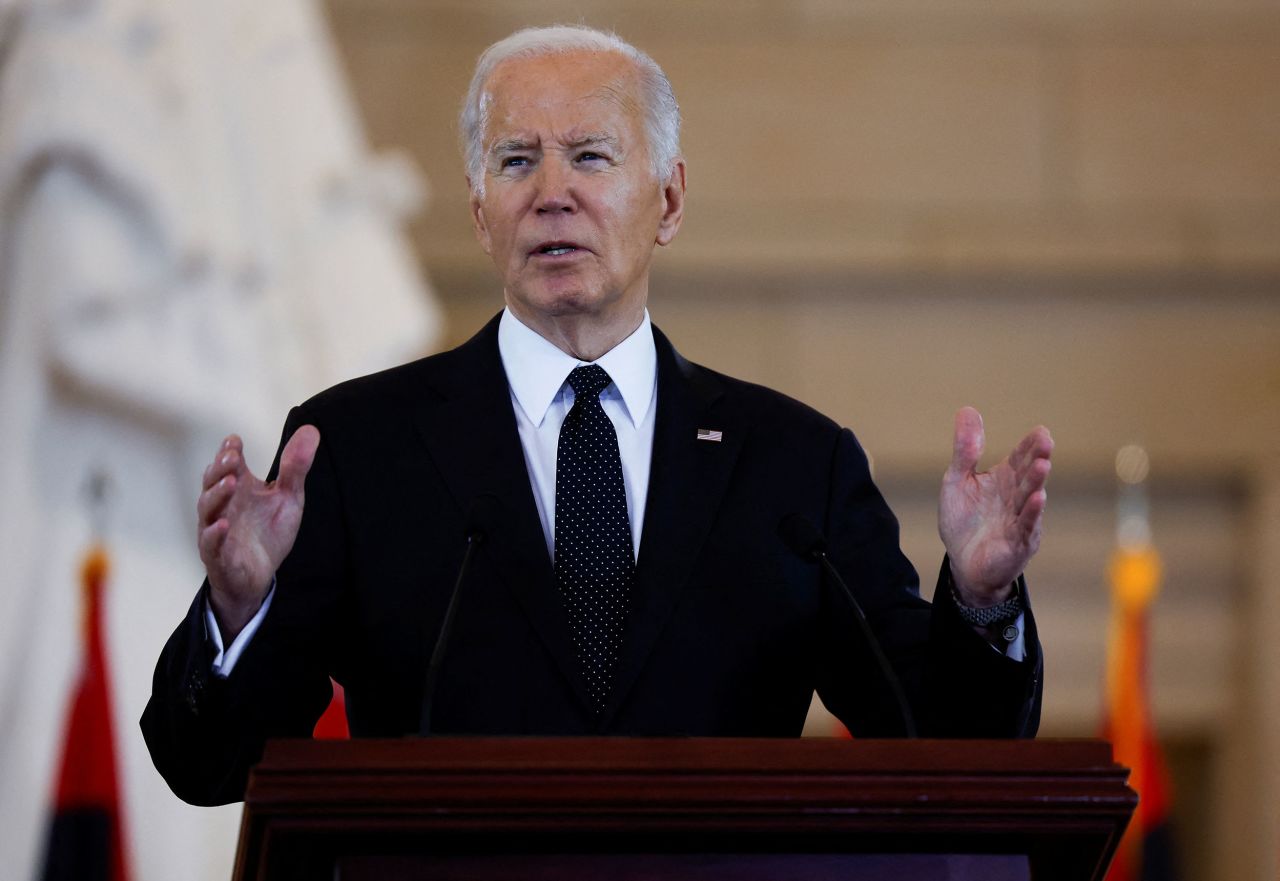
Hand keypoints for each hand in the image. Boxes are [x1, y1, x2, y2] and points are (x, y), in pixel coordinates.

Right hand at [196, 427, 319, 638]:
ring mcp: (216, 529)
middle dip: (219, 468)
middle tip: (231, 456)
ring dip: (216, 494)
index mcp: (238, 488)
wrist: (259, 576)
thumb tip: (311, 430)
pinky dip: (215, 534)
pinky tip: (224, 525)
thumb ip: (295, 467)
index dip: (229, 451)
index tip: (235, 441)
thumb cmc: (267, 532)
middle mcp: (223, 505)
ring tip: (231, 483)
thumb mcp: (288, 497)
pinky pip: (211, 543)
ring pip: (208, 509)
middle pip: (213, 481)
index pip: (228, 464)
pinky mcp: (218, 555)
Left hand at [938, 407, 1051, 604]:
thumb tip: (968, 410)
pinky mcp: (1018, 543)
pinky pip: (1026, 526)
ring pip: (1030, 498)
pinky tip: (1038, 499)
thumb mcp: (957, 480)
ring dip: (1037, 482)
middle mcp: (1017, 497)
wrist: (963, 563)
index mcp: (1004, 479)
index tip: (1041, 431)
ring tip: (1043, 465)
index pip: (1020, 457)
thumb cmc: (964, 520)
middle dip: (1037, 458)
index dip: (1029, 445)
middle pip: (1029, 474)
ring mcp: (1021, 519)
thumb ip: (965, 450)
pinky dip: (1032, 514)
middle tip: (1046, 441)